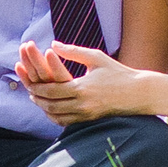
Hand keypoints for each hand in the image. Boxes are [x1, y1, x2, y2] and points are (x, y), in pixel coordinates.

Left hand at [15, 42, 134, 124]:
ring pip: (56, 116)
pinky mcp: (89, 120)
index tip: (30, 82)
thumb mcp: (96, 57)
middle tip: (30, 92)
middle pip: (50, 105)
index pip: (52, 90)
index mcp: (82, 87)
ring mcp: (86, 114)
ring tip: (38, 100)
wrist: (137, 92)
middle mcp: (82, 104)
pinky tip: (51, 109)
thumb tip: (53, 44)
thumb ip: (73, 51)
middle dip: (37, 99)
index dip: (38, 87)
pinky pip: (66, 122)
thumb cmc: (117, 72)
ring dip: (44, 109)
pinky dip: (55, 117)